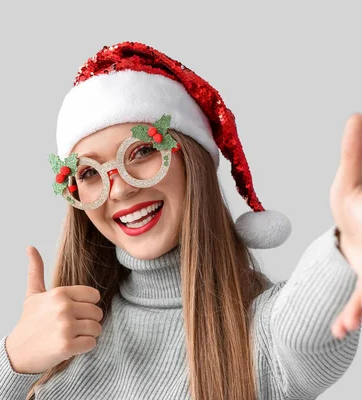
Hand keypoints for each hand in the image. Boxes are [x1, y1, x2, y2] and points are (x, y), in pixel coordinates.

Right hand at [4, 246, 103, 373]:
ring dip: (87, 335)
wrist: (18, 352)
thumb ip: (36, 270)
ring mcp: (65, 326)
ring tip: (71, 336)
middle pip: (97, 313)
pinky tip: (70, 346)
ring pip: (97, 328)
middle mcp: (63, 307)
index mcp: (59, 293)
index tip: (75, 312)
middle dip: (89, 321)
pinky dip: (84, 347)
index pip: (94, 295)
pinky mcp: (67, 345)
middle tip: (72, 327)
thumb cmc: (29, 322)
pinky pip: (91, 343)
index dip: (87, 305)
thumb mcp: (32, 294)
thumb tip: (30, 247)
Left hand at [330, 113, 361, 338]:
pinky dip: (353, 313)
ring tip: (348, 322)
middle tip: (354, 305)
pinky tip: (339, 329)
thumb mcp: (352, 180)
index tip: (359, 208)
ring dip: (361, 305)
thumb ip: (356, 152)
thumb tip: (356, 115)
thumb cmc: (356, 207)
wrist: (357, 236)